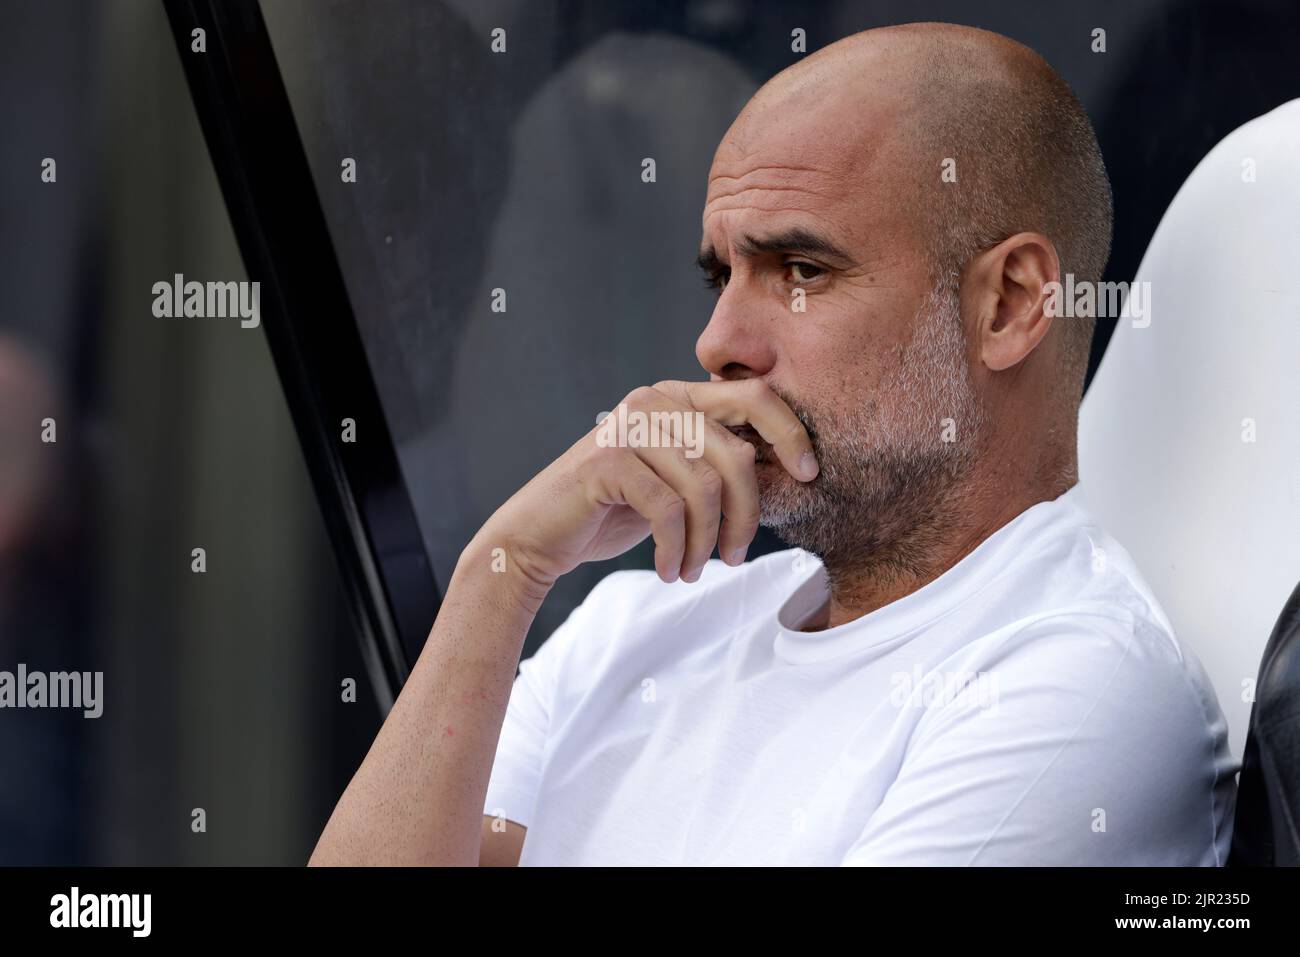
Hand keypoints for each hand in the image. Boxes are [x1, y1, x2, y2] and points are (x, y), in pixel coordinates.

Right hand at [471, 378, 818, 596]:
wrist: (539, 536)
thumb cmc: (615, 512)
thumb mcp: (678, 483)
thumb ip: (720, 465)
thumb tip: (792, 470)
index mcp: (679, 396)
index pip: (755, 397)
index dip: (791, 433)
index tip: (810, 476)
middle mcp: (655, 399)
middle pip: (736, 452)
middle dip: (747, 515)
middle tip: (735, 557)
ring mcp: (629, 425)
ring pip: (705, 487)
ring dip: (706, 543)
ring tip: (692, 570)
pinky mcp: (608, 459)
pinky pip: (669, 509)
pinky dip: (675, 549)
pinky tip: (667, 570)